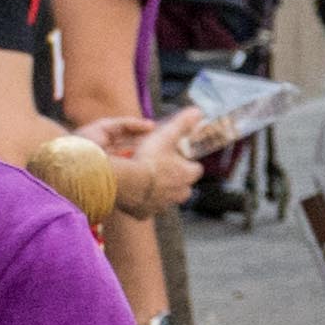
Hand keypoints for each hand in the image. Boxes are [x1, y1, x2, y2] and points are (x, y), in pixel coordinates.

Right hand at [89, 115, 203, 212]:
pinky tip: (134, 193)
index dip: (186, 162)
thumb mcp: (166, 136)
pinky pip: (147, 208)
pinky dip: (143, 202)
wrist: (127, 182)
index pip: (195, 169)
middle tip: (159, 168)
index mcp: (188, 175)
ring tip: (145, 179)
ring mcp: (163, 206)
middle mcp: (179, 194)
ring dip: (159, 190)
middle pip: (182, 186)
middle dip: (174, 179)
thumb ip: (182, 124)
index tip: (176, 157)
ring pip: (165, 198)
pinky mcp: (145, 213)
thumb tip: (197, 111)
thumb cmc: (148, 158)